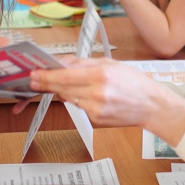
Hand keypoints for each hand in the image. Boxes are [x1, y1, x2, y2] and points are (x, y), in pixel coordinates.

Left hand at [29, 58, 184, 139]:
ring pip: (69, 98)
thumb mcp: (109, 63)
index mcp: (100, 75)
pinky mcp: (96, 120)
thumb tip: (62, 63)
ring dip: (62, 91)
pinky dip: (76, 99)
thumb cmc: (133, 81)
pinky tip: (83, 94)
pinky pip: (79, 107)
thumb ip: (84, 63)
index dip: (47, 76)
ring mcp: (96, 109)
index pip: (65, 76)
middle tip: (33, 80)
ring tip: (59, 84)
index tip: (34, 74)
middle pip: (62, 88)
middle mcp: (96, 94)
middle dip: (46, 84)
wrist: (151, 105)